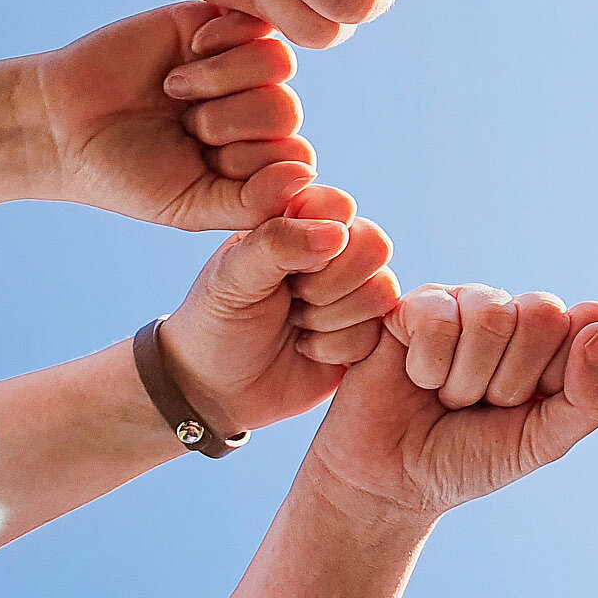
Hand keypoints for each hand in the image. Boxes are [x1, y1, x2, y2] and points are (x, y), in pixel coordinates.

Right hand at [29, 3, 314, 228]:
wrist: (62, 122)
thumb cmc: (126, 173)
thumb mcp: (188, 207)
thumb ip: (251, 203)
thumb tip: (305, 177)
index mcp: (258, 160)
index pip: (296, 159)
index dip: (249, 162)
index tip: (201, 164)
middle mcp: (257, 113)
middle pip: (286, 110)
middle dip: (227, 122)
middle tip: (182, 124)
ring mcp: (242, 68)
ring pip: (279, 63)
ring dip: (221, 79)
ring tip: (175, 89)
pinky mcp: (222, 25)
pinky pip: (258, 23)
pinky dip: (222, 39)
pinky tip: (188, 50)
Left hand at [157, 186, 400, 434]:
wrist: (216, 390)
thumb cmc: (217, 321)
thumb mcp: (232, 278)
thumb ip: (277, 243)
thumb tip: (338, 233)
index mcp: (301, 220)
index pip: (342, 207)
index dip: (319, 240)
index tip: (282, 268)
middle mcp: (336, 250)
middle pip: (375, 246)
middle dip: (326, 285)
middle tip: (290, 299)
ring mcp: (355, 292)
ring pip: (381, 291)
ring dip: (329, 318)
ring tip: (295, 324)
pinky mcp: (367, 333)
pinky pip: (378, 333)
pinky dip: (335, 347)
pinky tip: (308, 348)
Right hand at [307, 283, 597, 526]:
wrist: (392, 483)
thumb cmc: (471, 458)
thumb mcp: (543, 441)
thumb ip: (590, 397)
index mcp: (556, 337)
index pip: (591, 321)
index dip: (558, 376)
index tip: (527, 408)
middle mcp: (515, 310)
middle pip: (542, 315)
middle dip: (510, 382)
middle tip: (482, 405)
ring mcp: (465, 301)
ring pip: (490, 317)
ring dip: (466, 380)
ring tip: (448, 396)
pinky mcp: (415, 303)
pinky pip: (439, 321)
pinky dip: (427, 368)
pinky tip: (415, 378)